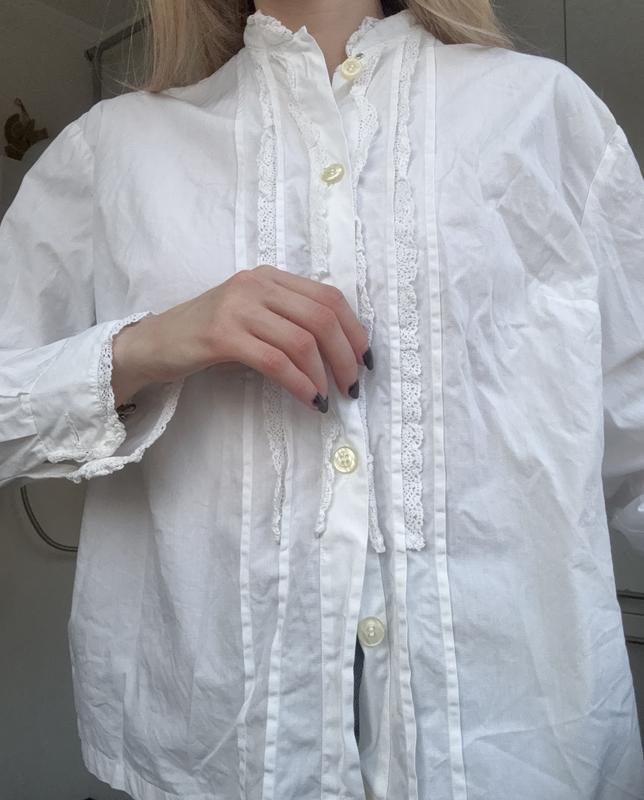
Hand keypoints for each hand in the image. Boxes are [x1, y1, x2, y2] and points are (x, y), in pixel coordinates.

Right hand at [111, 265, 373, 411]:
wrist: (153, 344)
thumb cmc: (207, 335)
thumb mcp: (252, 315)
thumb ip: (288, 319)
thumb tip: (340, 351)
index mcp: (269, 276)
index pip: (329, 296)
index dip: (355, 330)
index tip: (365, 361)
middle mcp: (256, 284)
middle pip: (322, 317)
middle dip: (346, 356)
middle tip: (353, 386)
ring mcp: (238, 307)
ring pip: (302, 340)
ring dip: (326, 374)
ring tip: (332, 398)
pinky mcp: (221, 335)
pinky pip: (275, 361)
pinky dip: (300, 383)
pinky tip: (310, 400)